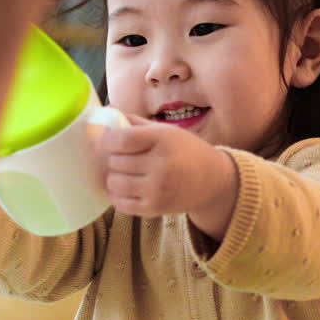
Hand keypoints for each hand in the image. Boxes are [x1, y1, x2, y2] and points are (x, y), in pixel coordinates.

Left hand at [97, 115, 238, 237]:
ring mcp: (157, 189)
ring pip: (114, 183)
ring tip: (124, 173)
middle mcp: (161, 165)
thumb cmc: (185, 151)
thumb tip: (106, 111)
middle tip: (123, 158)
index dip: (108, 139)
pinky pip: (120, 203)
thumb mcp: (166, 131)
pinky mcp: (154, 208)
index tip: (110, 140)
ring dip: (114, 177)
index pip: (121, 140)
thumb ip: (135, 123)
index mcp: (163, 140)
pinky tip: (126, 188)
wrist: (212, 181)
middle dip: (114, 159)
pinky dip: (117, 195)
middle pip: (115, 162)